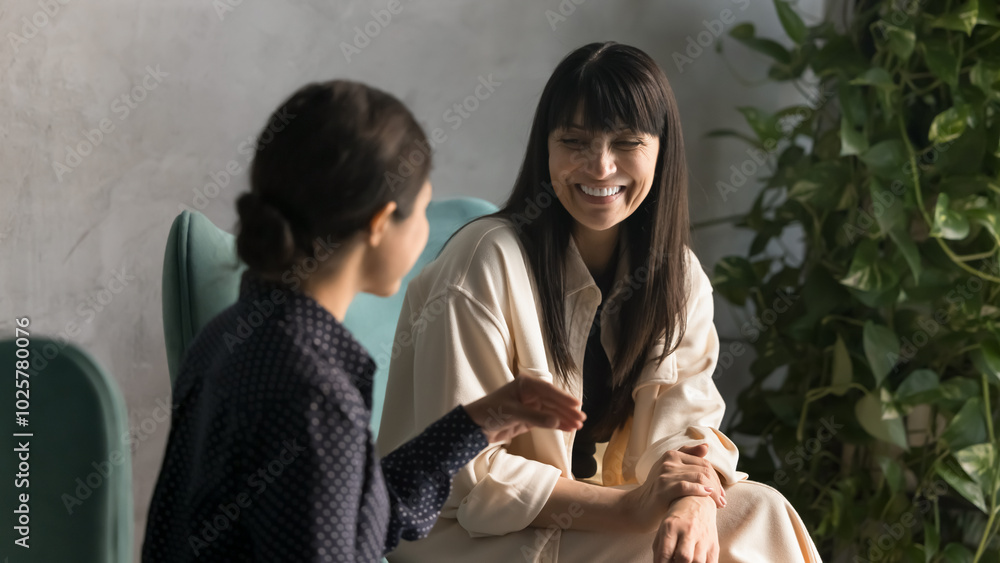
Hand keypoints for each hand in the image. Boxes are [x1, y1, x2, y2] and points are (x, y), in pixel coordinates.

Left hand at [463, 373, 584, 442]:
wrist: (475, 427)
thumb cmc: (490, 412)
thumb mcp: (512, 413)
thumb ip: (534, 418)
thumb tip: (556, 421)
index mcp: (525, 384)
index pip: (548, 390)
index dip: (563, 398)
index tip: (577, 405)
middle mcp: (530, 393)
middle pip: (553, 402)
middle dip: (567, 410)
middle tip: (581, 419)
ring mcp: (531, 406)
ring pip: (552, 412)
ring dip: (564, 418)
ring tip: (579, 426)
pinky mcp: (529, 419)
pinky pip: (547, 421)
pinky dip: (557, 424)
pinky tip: (568, 428)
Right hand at [619, 444, 722, 531]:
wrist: (638, 508)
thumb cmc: (658, 491)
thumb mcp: (671, 471)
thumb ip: (687, 457)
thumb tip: (706, 446)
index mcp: (672, 454)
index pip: (704, 463)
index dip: (717, 478)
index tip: (722, 493)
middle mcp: (668, 461)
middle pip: (704, 470)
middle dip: (717, 486)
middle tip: (722, 501)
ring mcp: (664, 474)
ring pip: (699, 478)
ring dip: (713, 492)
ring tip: (719, 504)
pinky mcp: (662, 489)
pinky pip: (686, 487)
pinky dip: (700, 491)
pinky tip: (707, 497)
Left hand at [652, 496, 718, 562]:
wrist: (698, 502)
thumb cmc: (677, 519)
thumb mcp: (663, 528)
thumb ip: (659, 548)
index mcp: (672, 526)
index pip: (665, 553)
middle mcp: (689, 530)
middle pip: (684, 557)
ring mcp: (703, 537)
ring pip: (698, 562)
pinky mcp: (714, 544)